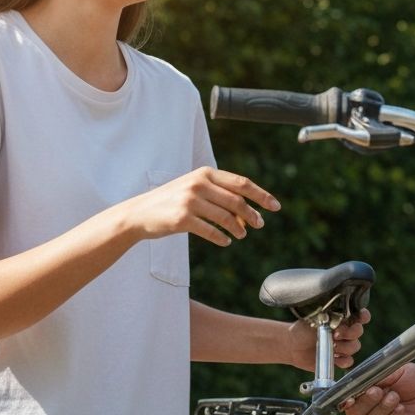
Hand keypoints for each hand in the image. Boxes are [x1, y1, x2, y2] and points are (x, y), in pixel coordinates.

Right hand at [125, 167, 279, 246]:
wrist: (139, 213)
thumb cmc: (172, 202)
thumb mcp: (195, 189)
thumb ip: (219, 194)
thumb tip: (248, 213)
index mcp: (204, 173)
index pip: (241, 183)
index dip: (261, 195)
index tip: (276, 206)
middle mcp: (198, 184)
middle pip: (237, 201)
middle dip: (252, 215)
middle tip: (260, 224)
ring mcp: (189, 201)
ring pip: (226, 217)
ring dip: (238, 228)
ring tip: (241, 235)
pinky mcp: (182, 219)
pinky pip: (211, 231)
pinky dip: (222, 238)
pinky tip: (226, 241)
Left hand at [287, 309, 371, 371]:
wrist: (292, 346)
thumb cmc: (302, 329)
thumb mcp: (314, 320)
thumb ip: (329, 319)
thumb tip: (341, 322)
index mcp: (342, 318)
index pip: (361, 314)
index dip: (363, 316)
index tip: (359, 318)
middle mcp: (345, 331)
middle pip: (359, 331)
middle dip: (350, 333)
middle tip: (336, 334)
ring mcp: (343, 345)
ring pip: (355, 346)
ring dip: (344, 347)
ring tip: (331, 346)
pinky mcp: (339, 359)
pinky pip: (349, 361)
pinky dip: (343, 361)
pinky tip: (334, 359)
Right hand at [342, 363, 414, 414]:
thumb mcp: (395, 371)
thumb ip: (377, 376)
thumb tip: (362, 382)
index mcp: (366, 394)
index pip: (349, 401)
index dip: (348, 400)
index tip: (353, 396)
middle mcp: (371, 411)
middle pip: (355, 414)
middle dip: (366, 402)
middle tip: (378, 391)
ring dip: (382, 409)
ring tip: (395, 397)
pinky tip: (400, 409)